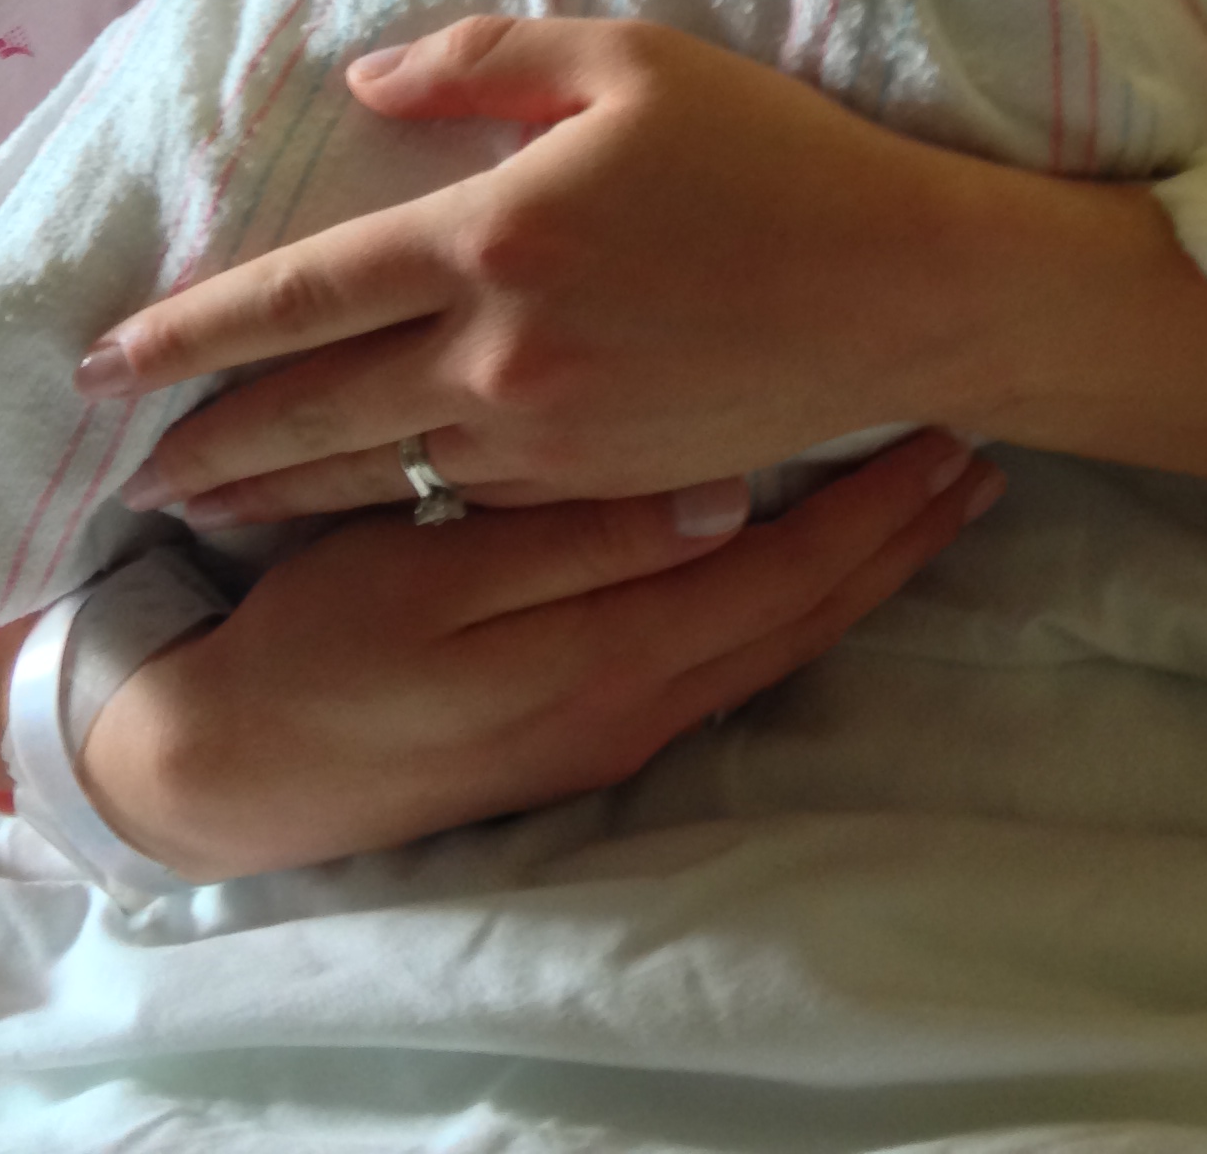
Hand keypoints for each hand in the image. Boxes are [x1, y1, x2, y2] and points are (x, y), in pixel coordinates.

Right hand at [75, 430, 999, 878]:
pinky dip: (790, 599)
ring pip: (774, 642)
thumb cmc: (318, 650)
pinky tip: (803, 557)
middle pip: (803, 616)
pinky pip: (728, 658)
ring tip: (925, 502)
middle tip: (977, 459)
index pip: (785, 576)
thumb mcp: (433, 580)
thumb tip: (724, 497)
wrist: (229, 771)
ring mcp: (613, 727)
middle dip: (895, 540)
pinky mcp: (583, 727)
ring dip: (855, 572)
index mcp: (610, 658)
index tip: (949, 435)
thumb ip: (576, 540)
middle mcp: (637, 704)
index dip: (873, 509)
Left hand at [83, 19, 1019, 524]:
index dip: (187, 330)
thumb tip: (368, 84)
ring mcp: (550, 437)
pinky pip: (461, 502)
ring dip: (277, 492)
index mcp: (493, 236)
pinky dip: (386, 507)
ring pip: (374, 476)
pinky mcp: (601, 484)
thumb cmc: (774, 153)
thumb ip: (484, 61)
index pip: (298, 294)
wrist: (904, 290)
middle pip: (309, 413)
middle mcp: (500, 354)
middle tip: (126, 468)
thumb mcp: (629, 60)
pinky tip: (353, 506)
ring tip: (207, 502)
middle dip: (205, 441)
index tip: (102, 361)